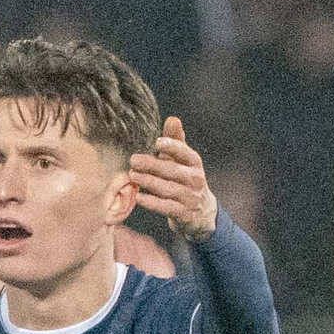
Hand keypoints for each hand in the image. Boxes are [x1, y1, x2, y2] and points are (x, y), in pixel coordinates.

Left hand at [122, 114, 219, 242]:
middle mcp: (195, 180)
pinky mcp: (184, 214)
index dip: (174, 147)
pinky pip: (167, 208)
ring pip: (169, 189)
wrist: (201, 212)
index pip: (186, 153)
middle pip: (174, 171)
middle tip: (133, 159)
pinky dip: (153, 203)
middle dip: (154, 165)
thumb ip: (176, 141)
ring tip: (133, 175)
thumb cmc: (184, 179)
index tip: (157, 141)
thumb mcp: (182, 161)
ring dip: (150, 182)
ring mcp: (191, 198)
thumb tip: (172, 119)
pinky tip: (139, 197)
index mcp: (195, 164)